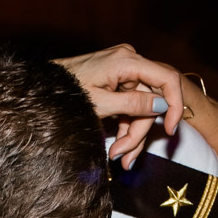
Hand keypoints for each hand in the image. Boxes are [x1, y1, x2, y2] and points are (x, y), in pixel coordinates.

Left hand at [56, 44, 184, 168]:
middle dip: (140, 131)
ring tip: (117, 157)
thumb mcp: (99, 103)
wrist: (42, 85)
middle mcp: (130, 62)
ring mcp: (124, 72)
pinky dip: (125, 127)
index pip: (167, 80)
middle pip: (151, 101)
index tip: (170, 129)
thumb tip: (162, 106)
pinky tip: (116, 147)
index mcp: (128, 61)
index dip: (175, 105)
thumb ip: (132, 104)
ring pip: (142, 108)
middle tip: (124, 156)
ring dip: (132, 134)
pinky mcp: (118, 82)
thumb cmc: (65, 91)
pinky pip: (131, 106)